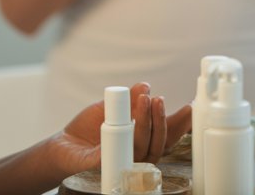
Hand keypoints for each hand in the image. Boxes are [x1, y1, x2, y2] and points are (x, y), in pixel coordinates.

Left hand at [46, 82, 192, 177]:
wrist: (62, 145)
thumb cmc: (88, 129)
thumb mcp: (111, 108)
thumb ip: (129, 100)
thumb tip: (145, 86)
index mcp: (141, 141)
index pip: (165, 135)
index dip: (180, 124)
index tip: (191, 108)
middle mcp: (137, 154)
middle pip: (158, 142)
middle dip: (160, 119)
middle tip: (156, 99)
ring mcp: (125, 163)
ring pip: (144, 148)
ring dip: (147, 124)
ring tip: (144, 100)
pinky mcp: (107, 168)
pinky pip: (121, 158)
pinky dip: (127, 142)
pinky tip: (126, 125)